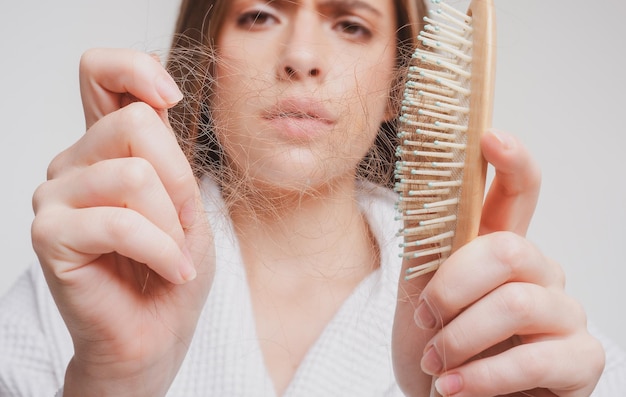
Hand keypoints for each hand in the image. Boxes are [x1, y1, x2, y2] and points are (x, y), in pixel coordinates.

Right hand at [31, 49, 214, 396]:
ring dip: (172, 226)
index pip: (100, 73)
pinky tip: (172, 272)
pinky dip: (161, 250)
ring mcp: (55, 196)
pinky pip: (120, 222)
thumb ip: (167, 156)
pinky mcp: (49, 234)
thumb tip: (153, 107)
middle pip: (136, 124)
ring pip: (135, 175)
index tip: (170, 99)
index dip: (135, 68)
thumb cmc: (173, 270)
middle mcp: (74, 163)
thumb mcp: (188, 204)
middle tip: (182, 228)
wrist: (157, 334)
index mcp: (108, 149)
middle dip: (179, 184)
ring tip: (174, 257)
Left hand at [392, 129, 604, 395]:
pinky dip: (483, 377)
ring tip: (435, 363)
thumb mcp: (419, 290)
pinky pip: (536, 359)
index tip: (488, 136)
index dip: (510, 162)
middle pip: (508, 249)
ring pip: (517, 303)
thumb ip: (429, 242)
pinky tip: (453, 388)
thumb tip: (420, 180)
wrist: (444, 396)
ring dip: (461, 338)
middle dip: (453, 287)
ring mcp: (564, 315)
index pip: (518, 193)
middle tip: (426, 321)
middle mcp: (540, 273)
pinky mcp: (579, 360)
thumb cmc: (436, 343)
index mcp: (500, 248)